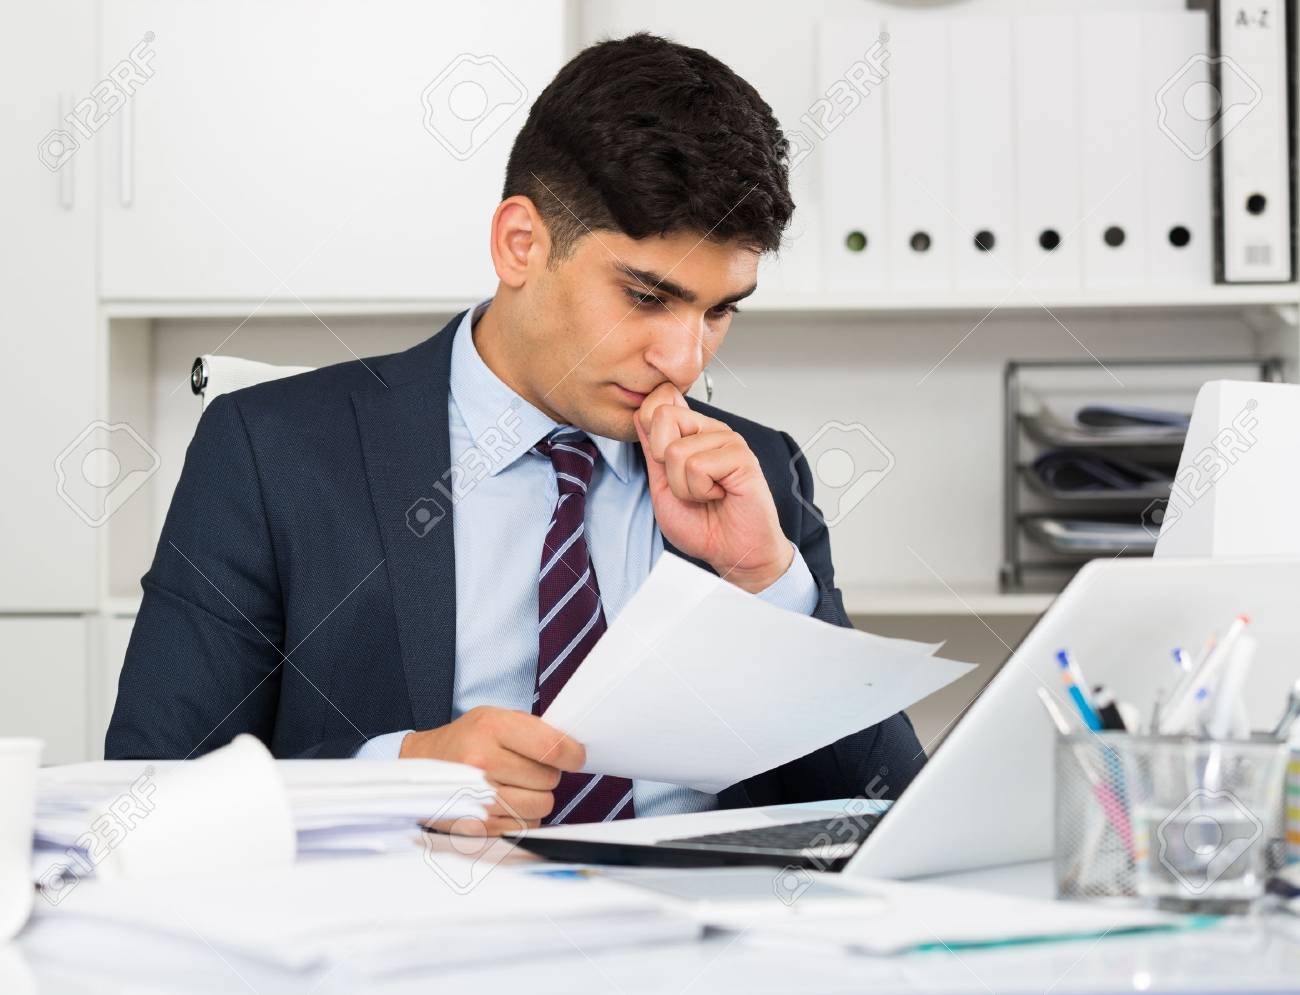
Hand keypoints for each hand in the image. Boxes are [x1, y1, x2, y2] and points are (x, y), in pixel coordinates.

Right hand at [401, 706, 585, 835]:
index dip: (573, 755)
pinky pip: (524, 826)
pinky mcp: (475, 824)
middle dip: (545, 775)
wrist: (419, 765)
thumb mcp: (495, 717)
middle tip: (526, 768)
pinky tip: (505, 802)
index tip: (575, 757)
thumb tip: (572, 750)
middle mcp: (482, 761)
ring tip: (515, 785)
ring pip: (540, 806)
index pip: (552, 747)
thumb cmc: (465, 739)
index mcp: (491, 728)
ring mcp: (477, 796)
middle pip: (548, 780)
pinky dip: (522, 817)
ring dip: (535, 798)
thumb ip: (533, 729)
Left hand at [634, 383, 791, 593]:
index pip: (660, 399)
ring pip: (676, 450)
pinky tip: (719, 495)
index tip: (663, 462)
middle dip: (663, 463)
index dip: (650, 428)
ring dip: (684, 486)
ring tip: (706, 494)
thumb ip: (652, 451)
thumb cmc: (702, 524)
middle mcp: (710, 429)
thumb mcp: (661, 486)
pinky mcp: (741, 456)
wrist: (731, 552)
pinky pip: (698, 466)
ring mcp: (727, 440)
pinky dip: (700, 490)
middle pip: (663, 416)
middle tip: (687, 484)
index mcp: (692, 432)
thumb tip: (641, 415)